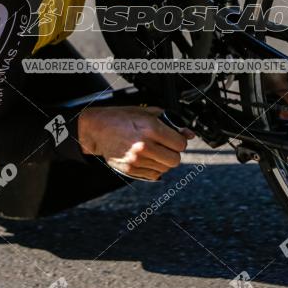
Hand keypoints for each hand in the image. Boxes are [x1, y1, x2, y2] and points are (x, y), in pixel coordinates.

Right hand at [78, 106, 193, 180]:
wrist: (98, 129)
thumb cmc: (121, 118)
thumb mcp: (147, 113)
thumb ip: (171, 123)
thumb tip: (189, 134)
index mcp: (150, 129)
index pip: (180, 144)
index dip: (179, 141)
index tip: (174, 139)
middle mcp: (144, 146)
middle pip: (175, 160)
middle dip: (173, 153)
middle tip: (165, 146)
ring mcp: (137, 160)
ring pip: (165, 169)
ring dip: (163, 161)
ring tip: (154, 151)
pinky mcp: (131, 170)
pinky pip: (154, 175)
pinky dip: (154, 168)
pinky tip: (147, 158)